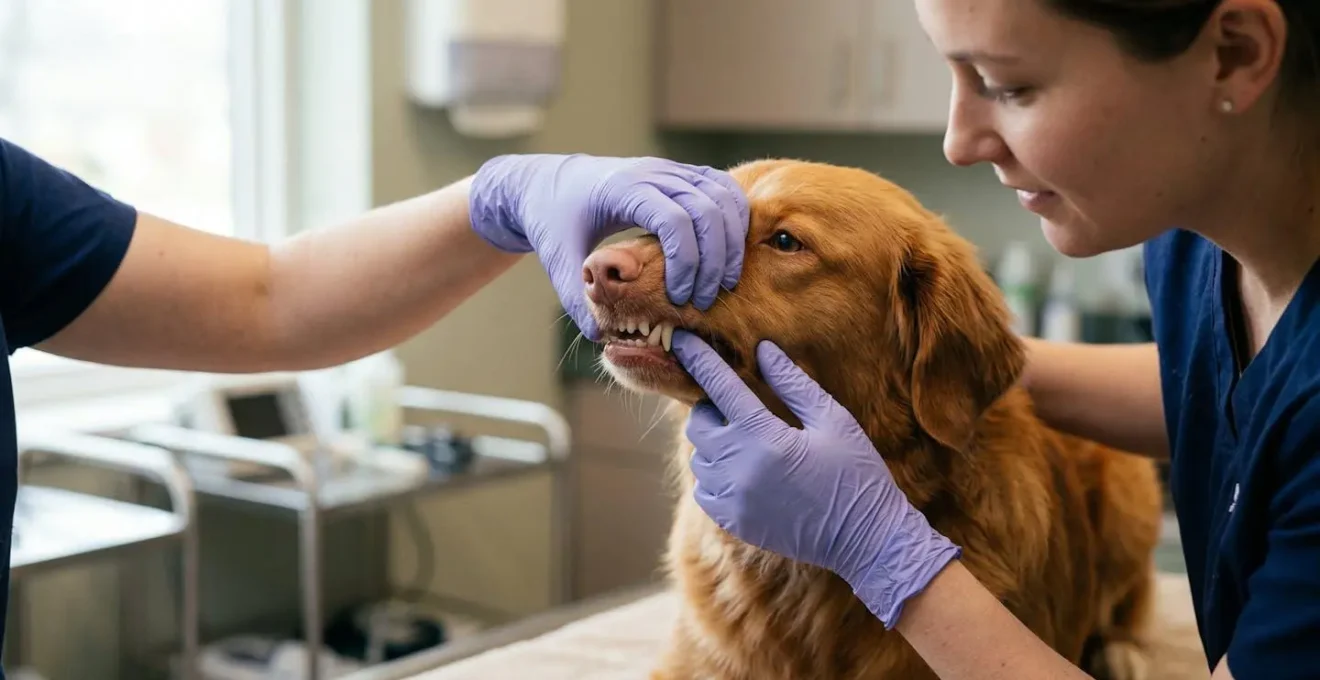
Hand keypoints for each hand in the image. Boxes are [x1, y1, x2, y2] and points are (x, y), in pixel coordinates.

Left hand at [468, 154, 748, 339]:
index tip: (679, 299)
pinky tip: (729, 256)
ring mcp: (671, 169)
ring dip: (732, 241)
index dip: (686, 261)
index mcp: (622, 189)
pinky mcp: (682, 174)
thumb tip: (599, 335)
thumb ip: (575, 297)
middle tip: (705, 300)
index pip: (673, 220)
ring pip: (724, 196)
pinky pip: (724, 190)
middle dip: (715, 259)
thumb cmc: (553, 219)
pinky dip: (736, 221)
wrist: (549, 183)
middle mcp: (652, 172)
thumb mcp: (558, 258)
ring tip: (723, 282)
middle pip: (707, 209)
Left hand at [669, 330, 961, 627]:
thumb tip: (764, 350)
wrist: (866, 539)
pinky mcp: (734, 523)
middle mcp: (740, 469)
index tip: (682, 339)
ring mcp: (734, 500)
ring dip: (714, 444)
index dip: (699, 358)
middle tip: (737, 407)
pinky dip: (715, 476)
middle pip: (698, 424)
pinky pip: (704, 491)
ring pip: (699, 458)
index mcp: (766, 437)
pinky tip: (744, 473)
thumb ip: (793, 384)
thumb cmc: (857, 473)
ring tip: (747, 442)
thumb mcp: (833, 420)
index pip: (720, 387)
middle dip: (710, 407)